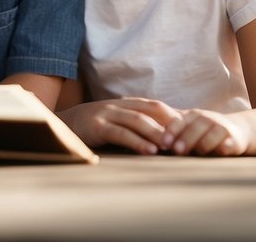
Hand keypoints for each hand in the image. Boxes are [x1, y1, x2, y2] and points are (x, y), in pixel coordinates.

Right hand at [59, 97, 180, 154]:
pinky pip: (120, 133)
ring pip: (137, 120)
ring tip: (171, 146)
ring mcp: (107, 114)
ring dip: (156, 133)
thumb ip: (138, 126)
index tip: (191, 130)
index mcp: (127, 104)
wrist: (64, 124)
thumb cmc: (97, 126)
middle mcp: (119, 105)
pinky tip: (148, 151)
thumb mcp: (119, 122)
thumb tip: (167, 138)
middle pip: (150, 110)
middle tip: (187, 139)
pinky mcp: (97, 126)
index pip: (156, 106)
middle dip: (170, 124)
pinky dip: (136, 141)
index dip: (173, 116)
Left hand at [160, 108, 249, 155]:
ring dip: (202, 143)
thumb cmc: (203, 131)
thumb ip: (167, 129)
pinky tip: (222, 149)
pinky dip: (226, 145)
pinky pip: (229, 141)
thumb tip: (138, 134)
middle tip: (175, 150)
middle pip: (194, 127)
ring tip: (195, 152)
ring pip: (211, 133)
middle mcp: (205, 119)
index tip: (161, 142)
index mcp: (190, 116)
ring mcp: (220, 127)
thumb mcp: (187, 127)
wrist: (237, 131)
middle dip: (184, 138)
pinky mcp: (234, 138)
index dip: (170, 131)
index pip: (178, 121)